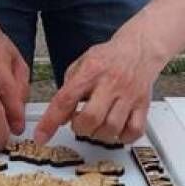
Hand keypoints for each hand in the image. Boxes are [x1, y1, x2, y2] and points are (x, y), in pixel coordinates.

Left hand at [33, 37, 159, 145]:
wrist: (140, 48)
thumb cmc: (109, 57)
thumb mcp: (82, 64)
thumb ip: (69, 89)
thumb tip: (60, 117)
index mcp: (91, 71)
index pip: (65, 99)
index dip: (50, 121)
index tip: (41, 136)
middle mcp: (111, 83)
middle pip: (91, 118)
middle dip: (79, 128)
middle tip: (79, 123)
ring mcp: (129, 95)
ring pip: (111, 128)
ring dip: (98, 134)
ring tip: (96, 126)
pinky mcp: (143, 104)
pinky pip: (134, 131)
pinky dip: (122, 137)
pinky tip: (115, 130)